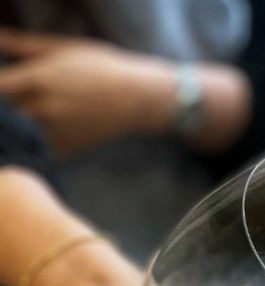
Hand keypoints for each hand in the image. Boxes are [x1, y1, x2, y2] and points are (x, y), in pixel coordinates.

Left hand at [0, 30, 176, 155]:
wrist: (139, 99)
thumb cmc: (102, 67)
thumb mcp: (61, 47)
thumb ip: (21, 44)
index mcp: (39, 79)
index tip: (2, 85)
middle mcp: (45, 109)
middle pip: (3, 116)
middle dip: (3, 110)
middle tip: (8, 106)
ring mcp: (57, 132)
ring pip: (18, 136)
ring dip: (13, 129)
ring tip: (18, 120)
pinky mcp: (69, 148)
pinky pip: (38, 151)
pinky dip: (30, 145)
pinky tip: (31, 135)